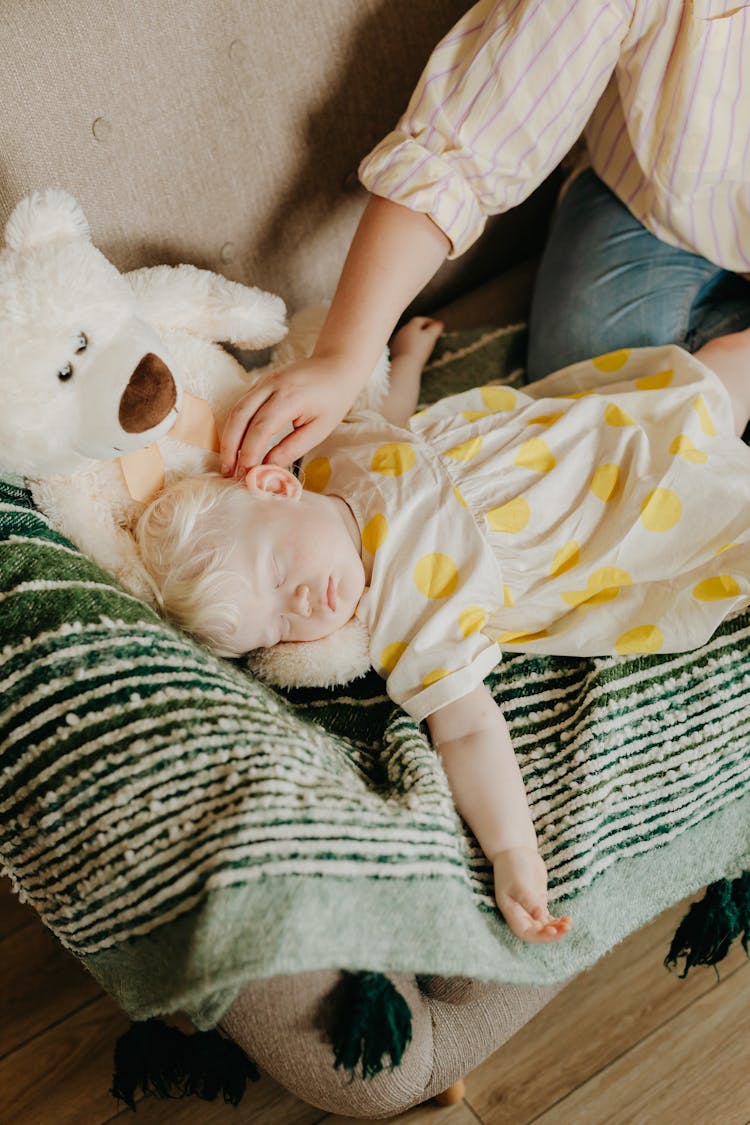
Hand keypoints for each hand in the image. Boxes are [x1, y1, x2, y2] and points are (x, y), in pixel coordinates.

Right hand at [220, 354, 361, 474]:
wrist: (335, 366)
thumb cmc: (333, 399)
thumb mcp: (319, 429)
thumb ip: (292, 448)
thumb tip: (268, 467)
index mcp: (289, 397)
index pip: (261, 427)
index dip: (250, 452)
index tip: (246, 474)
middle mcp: (271, 385)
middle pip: (240, 416)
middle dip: (230, 447)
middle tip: (228, 473)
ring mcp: (263, 382)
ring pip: (236, 410)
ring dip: (228, 438)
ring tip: (228, 464)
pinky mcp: (260, 383)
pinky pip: (241, 405)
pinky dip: (235, 427)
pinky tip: (235, 445)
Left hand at [389, 316, 442, 368]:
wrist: (405, 365)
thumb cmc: (419, 350)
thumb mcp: (431, 337)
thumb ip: (436, 328)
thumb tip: (440, 323)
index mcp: (410, 326)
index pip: (421, 319)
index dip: (430, 321)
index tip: (436, 326)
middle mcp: (402, 331)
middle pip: (413, 328)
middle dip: (423, 329)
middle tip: (431, 334)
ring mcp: (397, 341)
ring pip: (408, 337)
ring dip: (416, 339)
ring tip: (424, 344)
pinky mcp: (394, 351)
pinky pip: (404, 347)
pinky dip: (410, 347)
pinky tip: (415, 353)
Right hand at [492, 847, 571, 943]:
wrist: (515, 850)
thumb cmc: (512, 866)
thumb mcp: (519, 883)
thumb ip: (528, 901)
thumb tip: (539, 917)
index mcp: (512, 912)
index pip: (526, 933)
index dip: (539, 936)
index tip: (552, 930)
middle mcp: (520, 914)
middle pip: (537, 932)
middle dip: (552, 933)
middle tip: (566, 927)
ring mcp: (530, 909)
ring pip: (544, 926)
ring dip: (557, 928)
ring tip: (569, 923)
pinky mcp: (538, 902)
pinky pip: (548, 918)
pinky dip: (557, 921)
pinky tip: (567, 920)